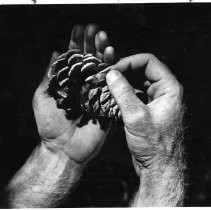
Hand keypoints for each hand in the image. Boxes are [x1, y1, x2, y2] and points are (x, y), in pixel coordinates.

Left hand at [33, 24, 115, 164]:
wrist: (64, 148)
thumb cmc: (50, 125)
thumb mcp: (43, 96)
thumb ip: (50, 76)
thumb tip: (55, 53)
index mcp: (69, 82)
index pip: (73, 59)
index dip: (76, 43)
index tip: (79, 29)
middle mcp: (83, 85)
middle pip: (90, 61)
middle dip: (92, 44)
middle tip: (95, 29)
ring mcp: (96, 93)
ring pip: (102, 69)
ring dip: (104, 53)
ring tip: (104, 38)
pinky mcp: (106, 103)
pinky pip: (111, 86)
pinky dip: (113, 71)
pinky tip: (113, 57)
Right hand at [106, 54, 183, 174]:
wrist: (160, 168)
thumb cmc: (154, 145)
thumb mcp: (136, 116)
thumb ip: (123, 92)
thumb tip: (111, 74)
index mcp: (169, 89)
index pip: (149, 62)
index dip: (129, 62)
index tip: (112, 70)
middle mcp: (164, 92)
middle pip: (143, 71)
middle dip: (123, 72)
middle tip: (106, 76)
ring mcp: (156, 101)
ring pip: (138, 83)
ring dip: (122, 83)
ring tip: (106, 85)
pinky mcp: (148, 111)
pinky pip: (135, 96)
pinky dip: (123, 94)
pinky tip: (111, 97)